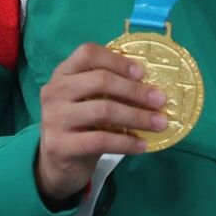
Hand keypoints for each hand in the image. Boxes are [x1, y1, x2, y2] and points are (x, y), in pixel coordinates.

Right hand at [34, 43, 164, 206]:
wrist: (56, 162)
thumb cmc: (81, 124)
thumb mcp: (90, 100)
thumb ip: (110, 88)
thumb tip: (153, 86)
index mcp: (63, 73)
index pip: (88, 53)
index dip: (117, 60)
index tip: (143, 72)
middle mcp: (54, 91)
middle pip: (100, 81)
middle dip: (136, 90)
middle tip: (161, 100)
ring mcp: (54, 118)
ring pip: (103, 111)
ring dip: (137, 117)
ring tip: (160, 123)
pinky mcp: (59, 145)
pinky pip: (100, 141)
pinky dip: (126, 143)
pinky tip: (143, 145)